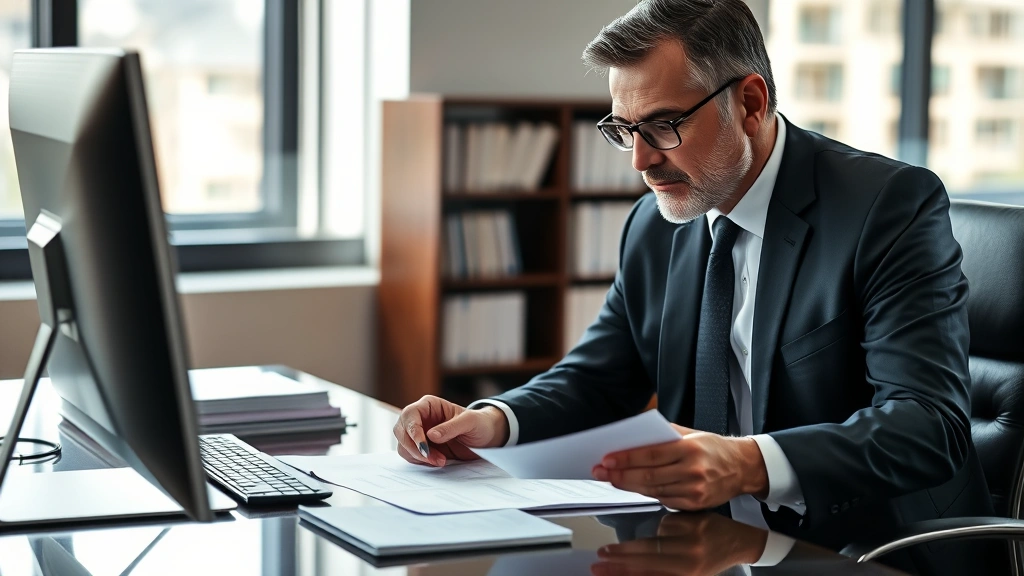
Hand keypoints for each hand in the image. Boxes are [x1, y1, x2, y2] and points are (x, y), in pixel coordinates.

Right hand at [392, 395, 509, 466]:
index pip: (410, 414)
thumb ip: (451, 427)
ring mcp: (419, 433)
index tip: (424, 446)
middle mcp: (420, 418)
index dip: (413, 431)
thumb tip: (430, 435)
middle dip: (414, 447)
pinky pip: (410, 455)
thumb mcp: (470, 422)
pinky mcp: (421, 447)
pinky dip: (420, 461)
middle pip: (401, 430)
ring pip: (403, 445)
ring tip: (440, 460)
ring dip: (418, 456)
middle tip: (432, 457)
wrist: (485, 438)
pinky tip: (437, 461)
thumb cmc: (479, 424)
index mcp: (429, 405)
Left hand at [591, 423, 767, 510]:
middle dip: (620, 475)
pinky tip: (634, 487)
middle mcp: (693, 471)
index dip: (626, 458)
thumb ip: (664, 434)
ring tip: (611, 479)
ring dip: (629, 486)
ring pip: (653, 490)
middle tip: (601, 471)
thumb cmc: (713, 447)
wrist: (742, 467)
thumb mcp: (691, 433)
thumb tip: (633, 435)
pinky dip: (647, 494)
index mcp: (690, 449)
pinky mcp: (695, 504)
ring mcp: (694, 490)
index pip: (651, 454)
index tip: (607, 459)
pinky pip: (664, 500)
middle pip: (648, 475)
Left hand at [591, 512, 768, 575]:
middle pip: (648, 562)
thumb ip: (668, 525)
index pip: (651, 544)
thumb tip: (644, 536)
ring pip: (651, 574)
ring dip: (625, 574)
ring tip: (605, 573)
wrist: (739, 543)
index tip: (606, 550)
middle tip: (599, 563)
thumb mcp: (691, 518)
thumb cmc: (714, 527)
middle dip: (619, 563)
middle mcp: (690, 557)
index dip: (625, 549)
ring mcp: (691, 573)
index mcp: (690, 536)